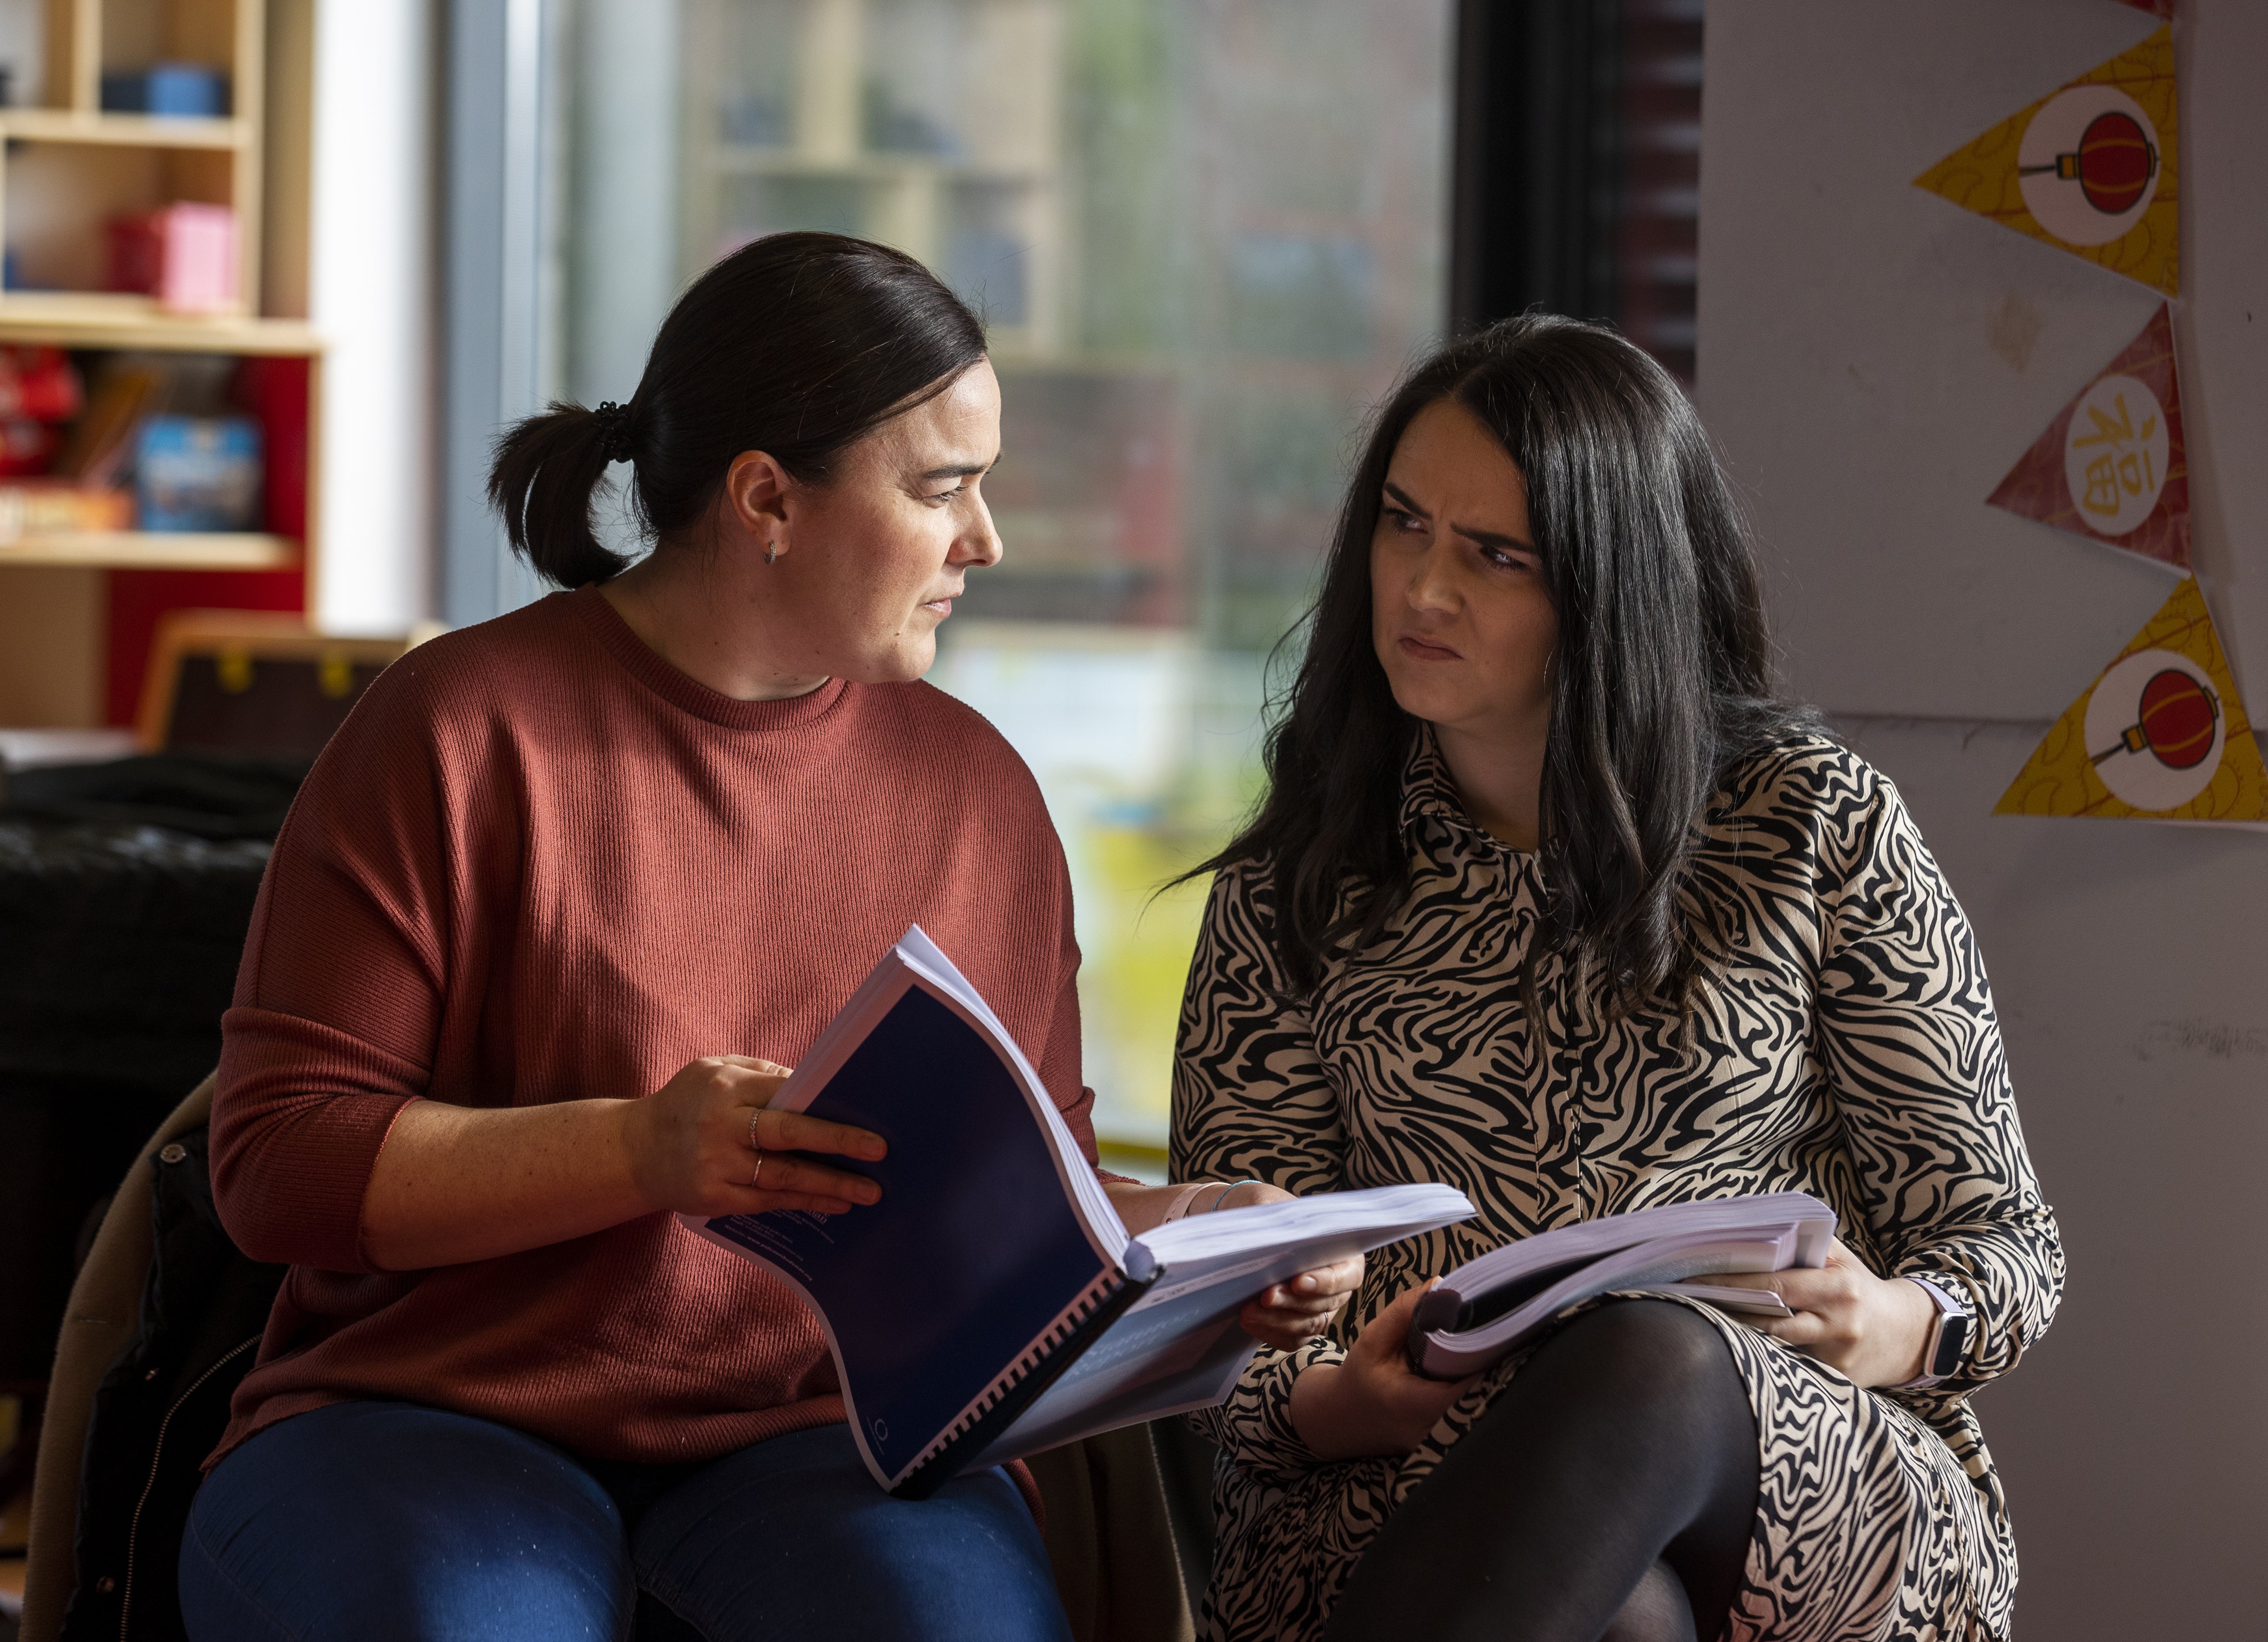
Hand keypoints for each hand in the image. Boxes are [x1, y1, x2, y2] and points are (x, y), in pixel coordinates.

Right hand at [623, 1054, 886, 1218]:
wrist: (633, 1152)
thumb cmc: (686, 1104)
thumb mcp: (713, 1072)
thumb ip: (761, 1074)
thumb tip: (816, 1086)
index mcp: (725, 1087)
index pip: (784, 1092)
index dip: (824, 1104)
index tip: (865, 1111)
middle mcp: (721, 1126)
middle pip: (789, 1133)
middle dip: (838, 1141)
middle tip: (878, 1150)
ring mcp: (717, 1165)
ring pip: (784, 1176)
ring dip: (830, 1184)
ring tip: (869, 1191)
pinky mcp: (714, 1198)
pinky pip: (769, 1201)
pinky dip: (805, 1202)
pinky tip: (835, 1204)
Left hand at [1213, 1182, 1365, 1348]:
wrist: (1254, 1231)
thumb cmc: (1270, 1213)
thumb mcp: (1273, 1207)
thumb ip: (1277, 1220)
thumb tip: (1268, 1239)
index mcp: (1345, 1254)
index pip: (1345, 1275)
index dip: (1325, 1282)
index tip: (1298, 1281)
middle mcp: (1338, 1287)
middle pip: (1324, 1304)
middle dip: (1292, 1303)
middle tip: (1265, 1296)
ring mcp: (1321, 1310)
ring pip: (1307, 1326)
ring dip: (1277, 1321)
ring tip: (1248, 1311)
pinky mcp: (1300, 1327)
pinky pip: (1291, 1339)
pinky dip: (1269, 1333)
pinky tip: (1249, 1321)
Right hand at [1288, 1279, 1479, 1459]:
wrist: (1343, 1418)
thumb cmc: (1358, 1378)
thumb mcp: (1372, 1339)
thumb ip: (1404, 1312)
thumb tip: (1441, 1285)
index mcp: (1412, 1405)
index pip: (1469, 1385)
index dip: (1487, 1358)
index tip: (1493, 1331)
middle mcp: (1431, 1431)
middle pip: (1480, 1397)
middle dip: (1490, 1365)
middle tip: (1495, 1335)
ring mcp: (1440, 1442)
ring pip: (1479, 1408)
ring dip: (1485, 1378)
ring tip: (1488, 1349)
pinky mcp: (1445, 1441)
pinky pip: (1470, 1413)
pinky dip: (1474, 1391)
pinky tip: (1473, 1369)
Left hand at [1711, 1237, 1936, 1387]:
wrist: (1907, 1334)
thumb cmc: (1860, 1287)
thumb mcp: (1841, 1258)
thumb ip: (1804, 1241)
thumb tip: (1753, 1227)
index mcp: (1838, 1286)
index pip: (1775, 1283)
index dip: (1733, 1282)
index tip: (1695, 1277)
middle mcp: (1838, 1323)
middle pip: (1769, 1320)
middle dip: (1726, 1310)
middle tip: (1685, 1300)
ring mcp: (1835, 1358)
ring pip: (1774, 1349)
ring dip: (1737, 1337)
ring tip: (1697, 1323)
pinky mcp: (1835, 1382)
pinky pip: (1789, 1369)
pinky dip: (1762, 1359)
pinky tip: (1731, 1352)